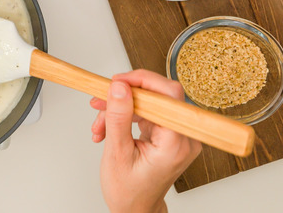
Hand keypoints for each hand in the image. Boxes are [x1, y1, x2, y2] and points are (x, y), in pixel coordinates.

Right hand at [89, 70, 200, 212]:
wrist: (135, 208)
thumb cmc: (129, 191)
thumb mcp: (117, 153)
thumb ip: (119, 117)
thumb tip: (120, 87)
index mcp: (175, 143)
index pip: (168, 95)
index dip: (143, 81)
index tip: (118, 82)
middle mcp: (183, 137)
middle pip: (157, 96)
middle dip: (124, 96)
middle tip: (101, 99)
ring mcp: (176, 135)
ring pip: (148, 103)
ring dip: (119, 109)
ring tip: (99, 124)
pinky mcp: (167, 133)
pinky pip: (146, 112)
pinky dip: (124, 116)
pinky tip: (107, 127)